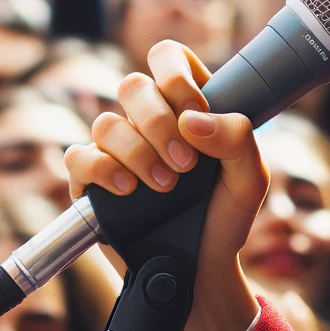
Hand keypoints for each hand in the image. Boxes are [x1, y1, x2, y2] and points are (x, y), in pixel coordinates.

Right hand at [65, 41, 265, 330]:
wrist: (201, 271)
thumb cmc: (225, 218)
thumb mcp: (250, 178)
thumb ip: (237, 138)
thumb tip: (191, 120)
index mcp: (187, 106)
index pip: (168, 58)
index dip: (176, 75)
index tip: (196, 110)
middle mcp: (148, 122)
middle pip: (132, 85)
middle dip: (158, 120)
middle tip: (186, 163)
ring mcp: (117, 151)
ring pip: (107, 122)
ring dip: (138, 152)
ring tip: (165, 186)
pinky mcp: (91, 184)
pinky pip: (79, 157)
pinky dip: (102, 169)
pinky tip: (128, 190)